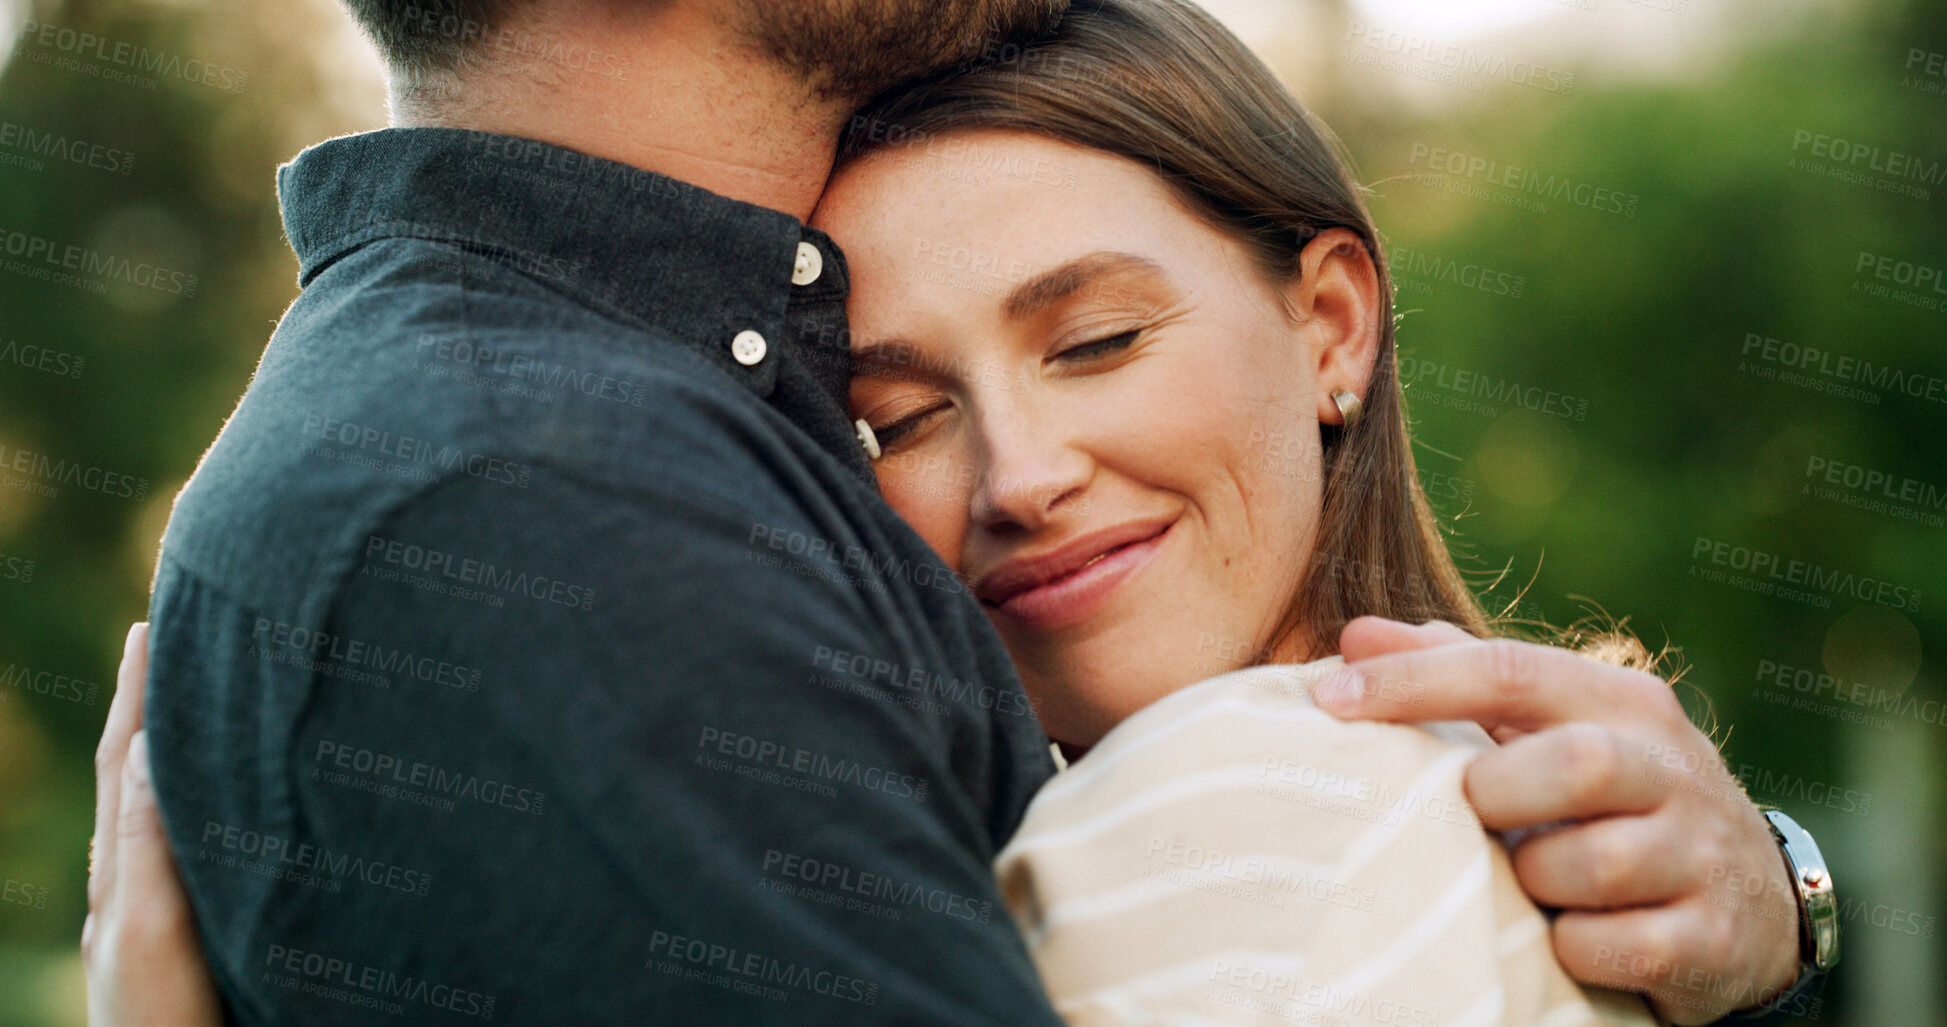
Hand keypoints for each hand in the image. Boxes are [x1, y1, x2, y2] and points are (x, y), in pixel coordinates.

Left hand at [84, 622, 223, 1026]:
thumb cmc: (164, 1023)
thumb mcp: (151, 931)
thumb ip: (148, 842)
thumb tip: (146, 742)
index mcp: (123, 882)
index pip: (127, 763)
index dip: (138, 695)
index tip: (154, 622)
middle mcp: (134, 894)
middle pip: (134, 780)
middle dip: (147, 708)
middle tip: (163, 633)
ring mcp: (157, 922)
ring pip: (156, 815)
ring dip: (165, 750)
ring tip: (181, 696)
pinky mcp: (182, 947)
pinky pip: (180, 854)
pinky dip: (186, 807)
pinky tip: (209, 804)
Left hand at [1318, 617, 1801, 1024]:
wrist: (1754, 902)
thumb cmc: (1610, 798)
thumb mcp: (1551, 724)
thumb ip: (1459, 674)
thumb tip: (1356, 635)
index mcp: (1621, 701)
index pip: (1509, 670)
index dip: (1413, 683)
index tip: (1328, 701)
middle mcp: (1670, 767)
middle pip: (1572, 763)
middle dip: (1493, 794)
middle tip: (1465, 815)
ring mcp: (1699, 854)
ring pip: (1589, 865)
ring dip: (1530, 879)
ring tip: (1521, 879)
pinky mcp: (1709, 939)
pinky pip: (1609, 946)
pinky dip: (1566, 948)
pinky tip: (1560, 937)